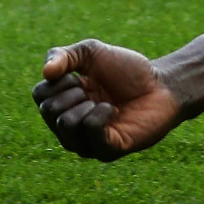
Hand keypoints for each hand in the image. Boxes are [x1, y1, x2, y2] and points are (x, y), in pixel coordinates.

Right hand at [31, 40, 183, 161]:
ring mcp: (86, 142)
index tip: (83, 76)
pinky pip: (90, 133)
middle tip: (95, 90)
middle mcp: (69, 127)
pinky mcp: (106, 151)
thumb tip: (46, 72)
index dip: (61, 79)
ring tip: (107, 102)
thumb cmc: (129, 71)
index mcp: (62, 104)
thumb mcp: (92, 52)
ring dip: (87, 104)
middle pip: (49, 110)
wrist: (164, 85)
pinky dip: (100, 115)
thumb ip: (64, 55)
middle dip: (74, 92)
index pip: (40, 94)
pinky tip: (113, 110)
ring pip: (66, 124)